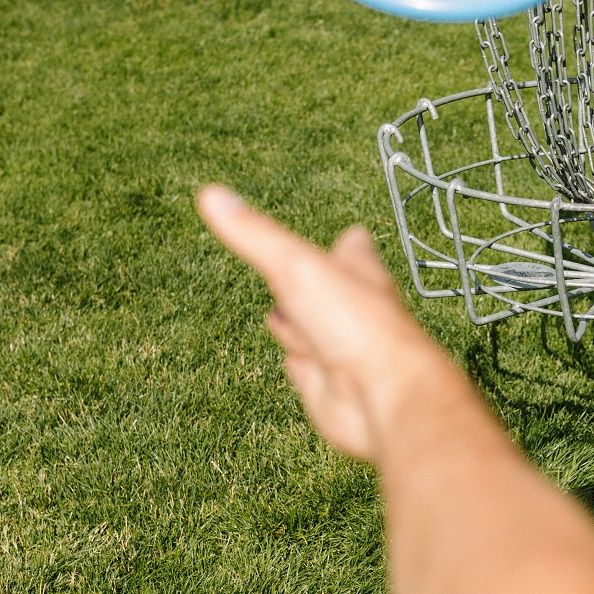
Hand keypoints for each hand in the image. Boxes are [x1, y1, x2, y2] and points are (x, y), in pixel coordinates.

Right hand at [198, 185, 462, 462]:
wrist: (382, 400)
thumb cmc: (356, 325)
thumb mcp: (296, 267)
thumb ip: (255, 236)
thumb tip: (210, 194)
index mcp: (358, 273)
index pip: (353, 249)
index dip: (347, 242)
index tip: (350, 233)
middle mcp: (354, 311)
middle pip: (330, 293)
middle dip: (313, 285)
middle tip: (302, 275)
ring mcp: (341, 350)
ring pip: (314, 332)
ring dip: (298, 325)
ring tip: (283, 315)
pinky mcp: (327, 387)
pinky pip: (308, 371)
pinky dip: (299, 364)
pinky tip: (296, 360)